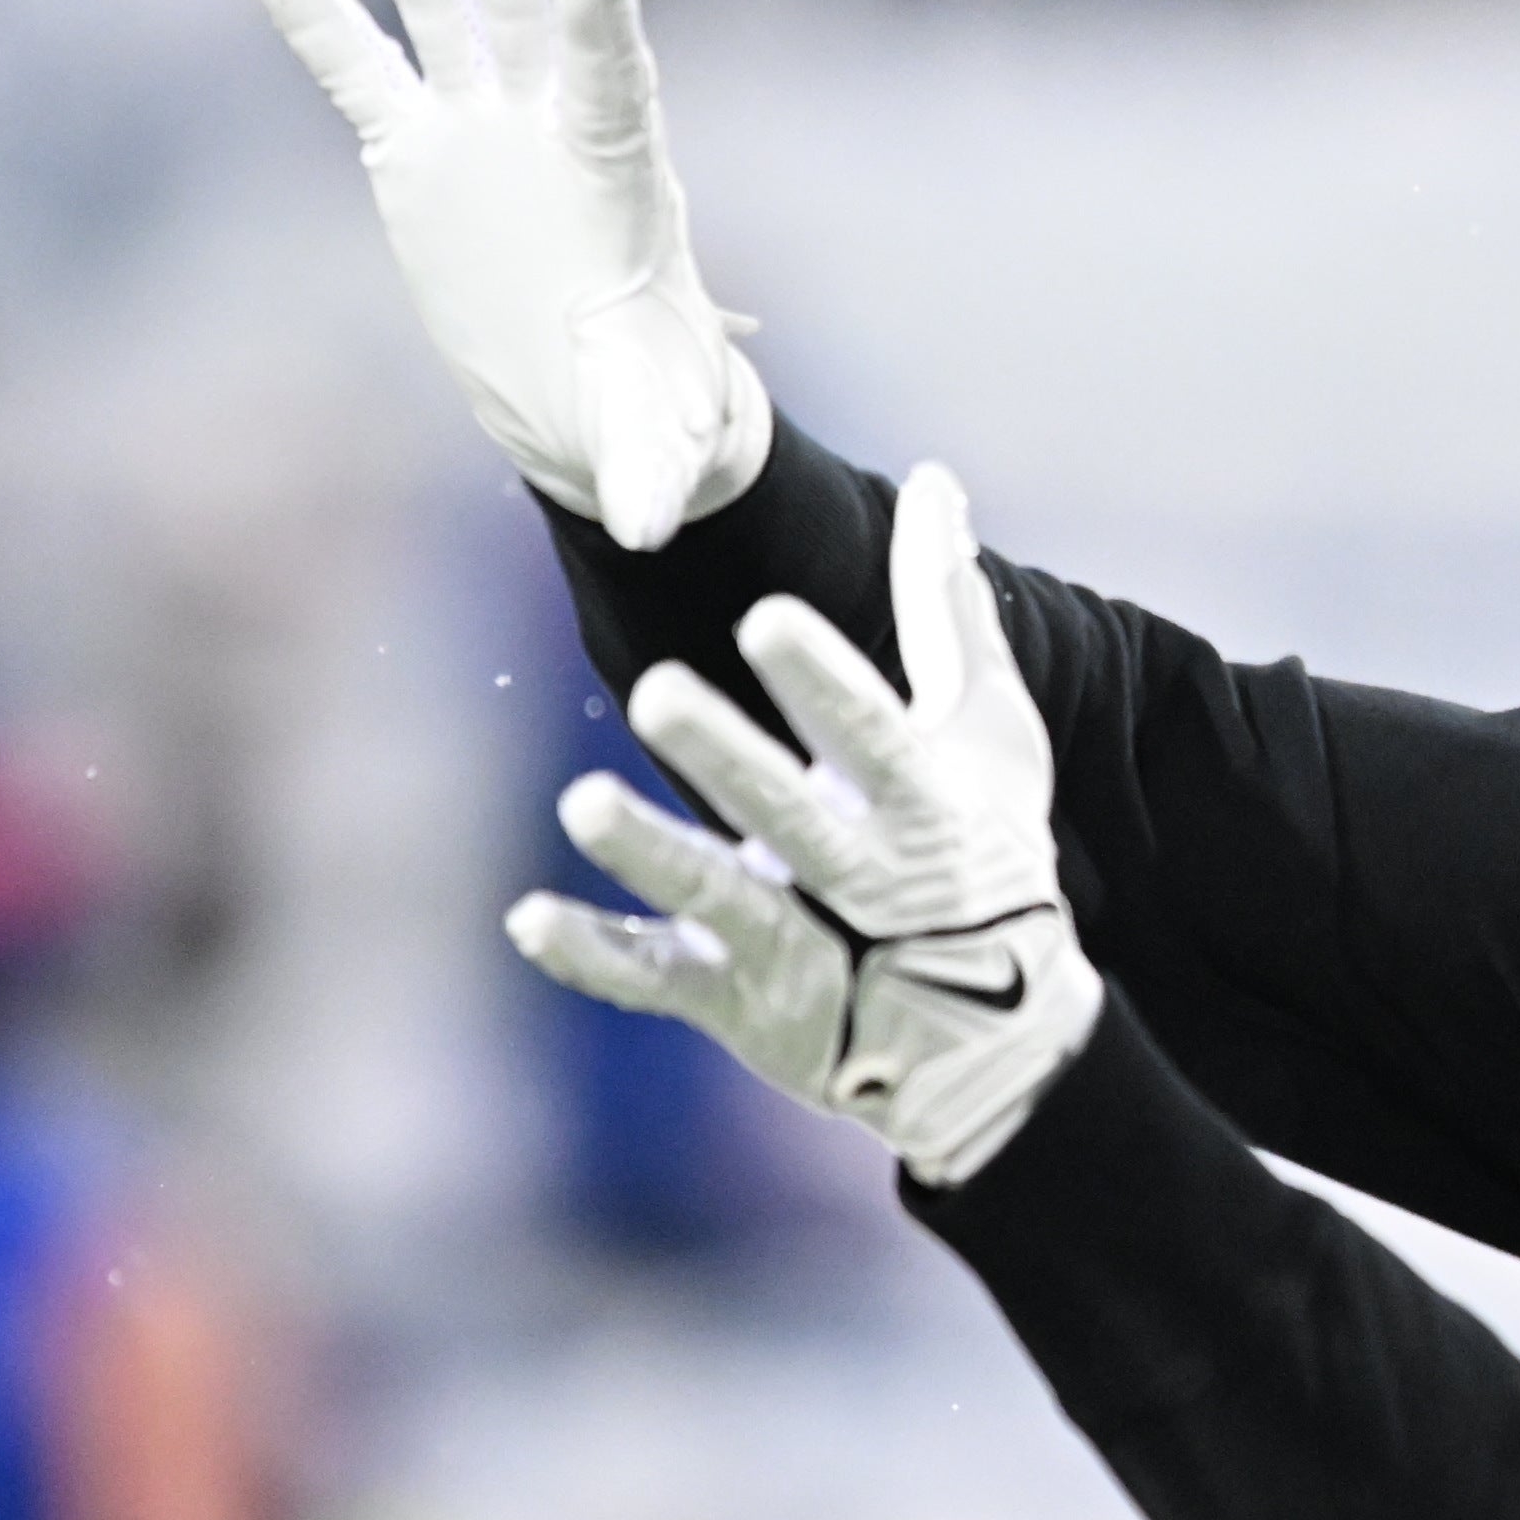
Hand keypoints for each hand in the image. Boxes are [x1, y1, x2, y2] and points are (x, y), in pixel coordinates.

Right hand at [240, 0, 769, 551]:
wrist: (596, 399)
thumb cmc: (646, 411)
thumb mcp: (652, 438)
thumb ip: (650, 466)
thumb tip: (650, 522)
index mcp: (622, 181)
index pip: (616, 84)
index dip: (601, 27)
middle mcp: (552, 129)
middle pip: (524, 11)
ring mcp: (481, 130)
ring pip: (443, 11)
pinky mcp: (417, 154)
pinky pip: (357, 68)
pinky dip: (314, 7)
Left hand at [506, 463, 1103, 1184]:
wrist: (993, 1040)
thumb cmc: (985, 855)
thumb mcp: (990, 735)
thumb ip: (948, 610)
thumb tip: (936, 479)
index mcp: (924, 806)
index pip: (872, 736)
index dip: (821, 682)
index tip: (765, 618)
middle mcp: (862, 881)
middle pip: (788, 815)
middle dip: (725, 756)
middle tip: (654, 692)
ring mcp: (802, 952)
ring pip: (718, 899)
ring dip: (651, 852)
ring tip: (579, 802)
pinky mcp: (744, 1005)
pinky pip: (658, 979)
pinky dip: (594, 955)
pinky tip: (526, 919)